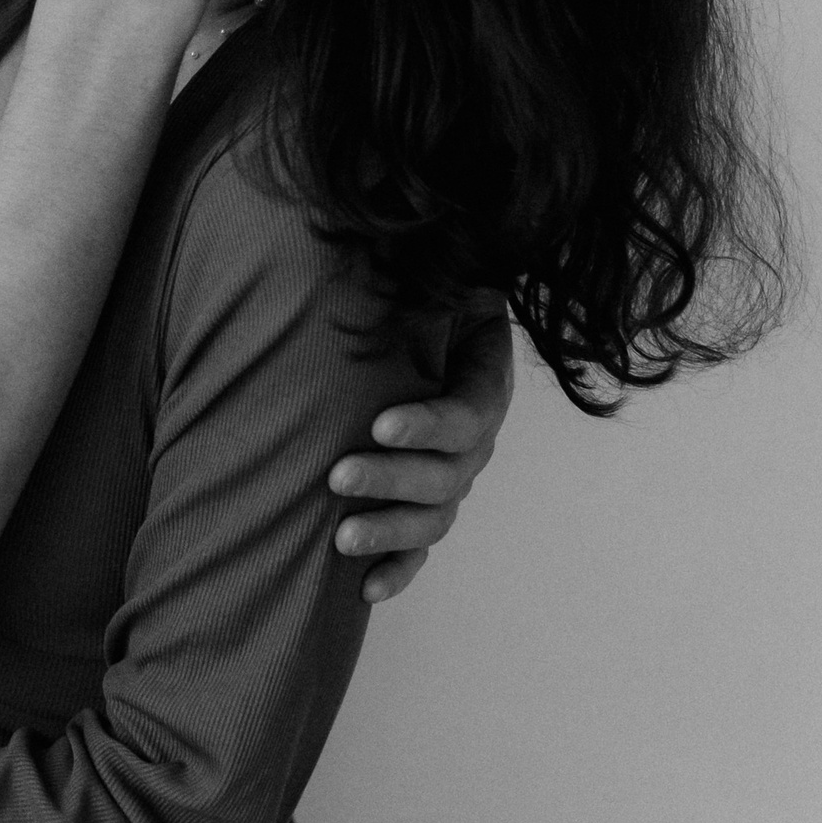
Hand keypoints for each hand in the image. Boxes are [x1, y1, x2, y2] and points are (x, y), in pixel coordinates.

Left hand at [329, 305, 514, 602]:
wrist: (420, 322)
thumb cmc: (419, 295)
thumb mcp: (430, 279)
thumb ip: (421, 279)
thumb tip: (390, 234)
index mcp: (484, 381)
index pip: (468, 414)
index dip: (428, 425)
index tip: (378, 424)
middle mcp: (475, 438)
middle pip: (448, 474)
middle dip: (392, 479)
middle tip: (337, 475)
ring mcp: (452, 476)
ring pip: (434, 517)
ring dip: (389, 530)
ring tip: (341, 536)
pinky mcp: (424, 502)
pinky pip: (420, 547)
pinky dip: (397, 569)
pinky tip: (367, 588)